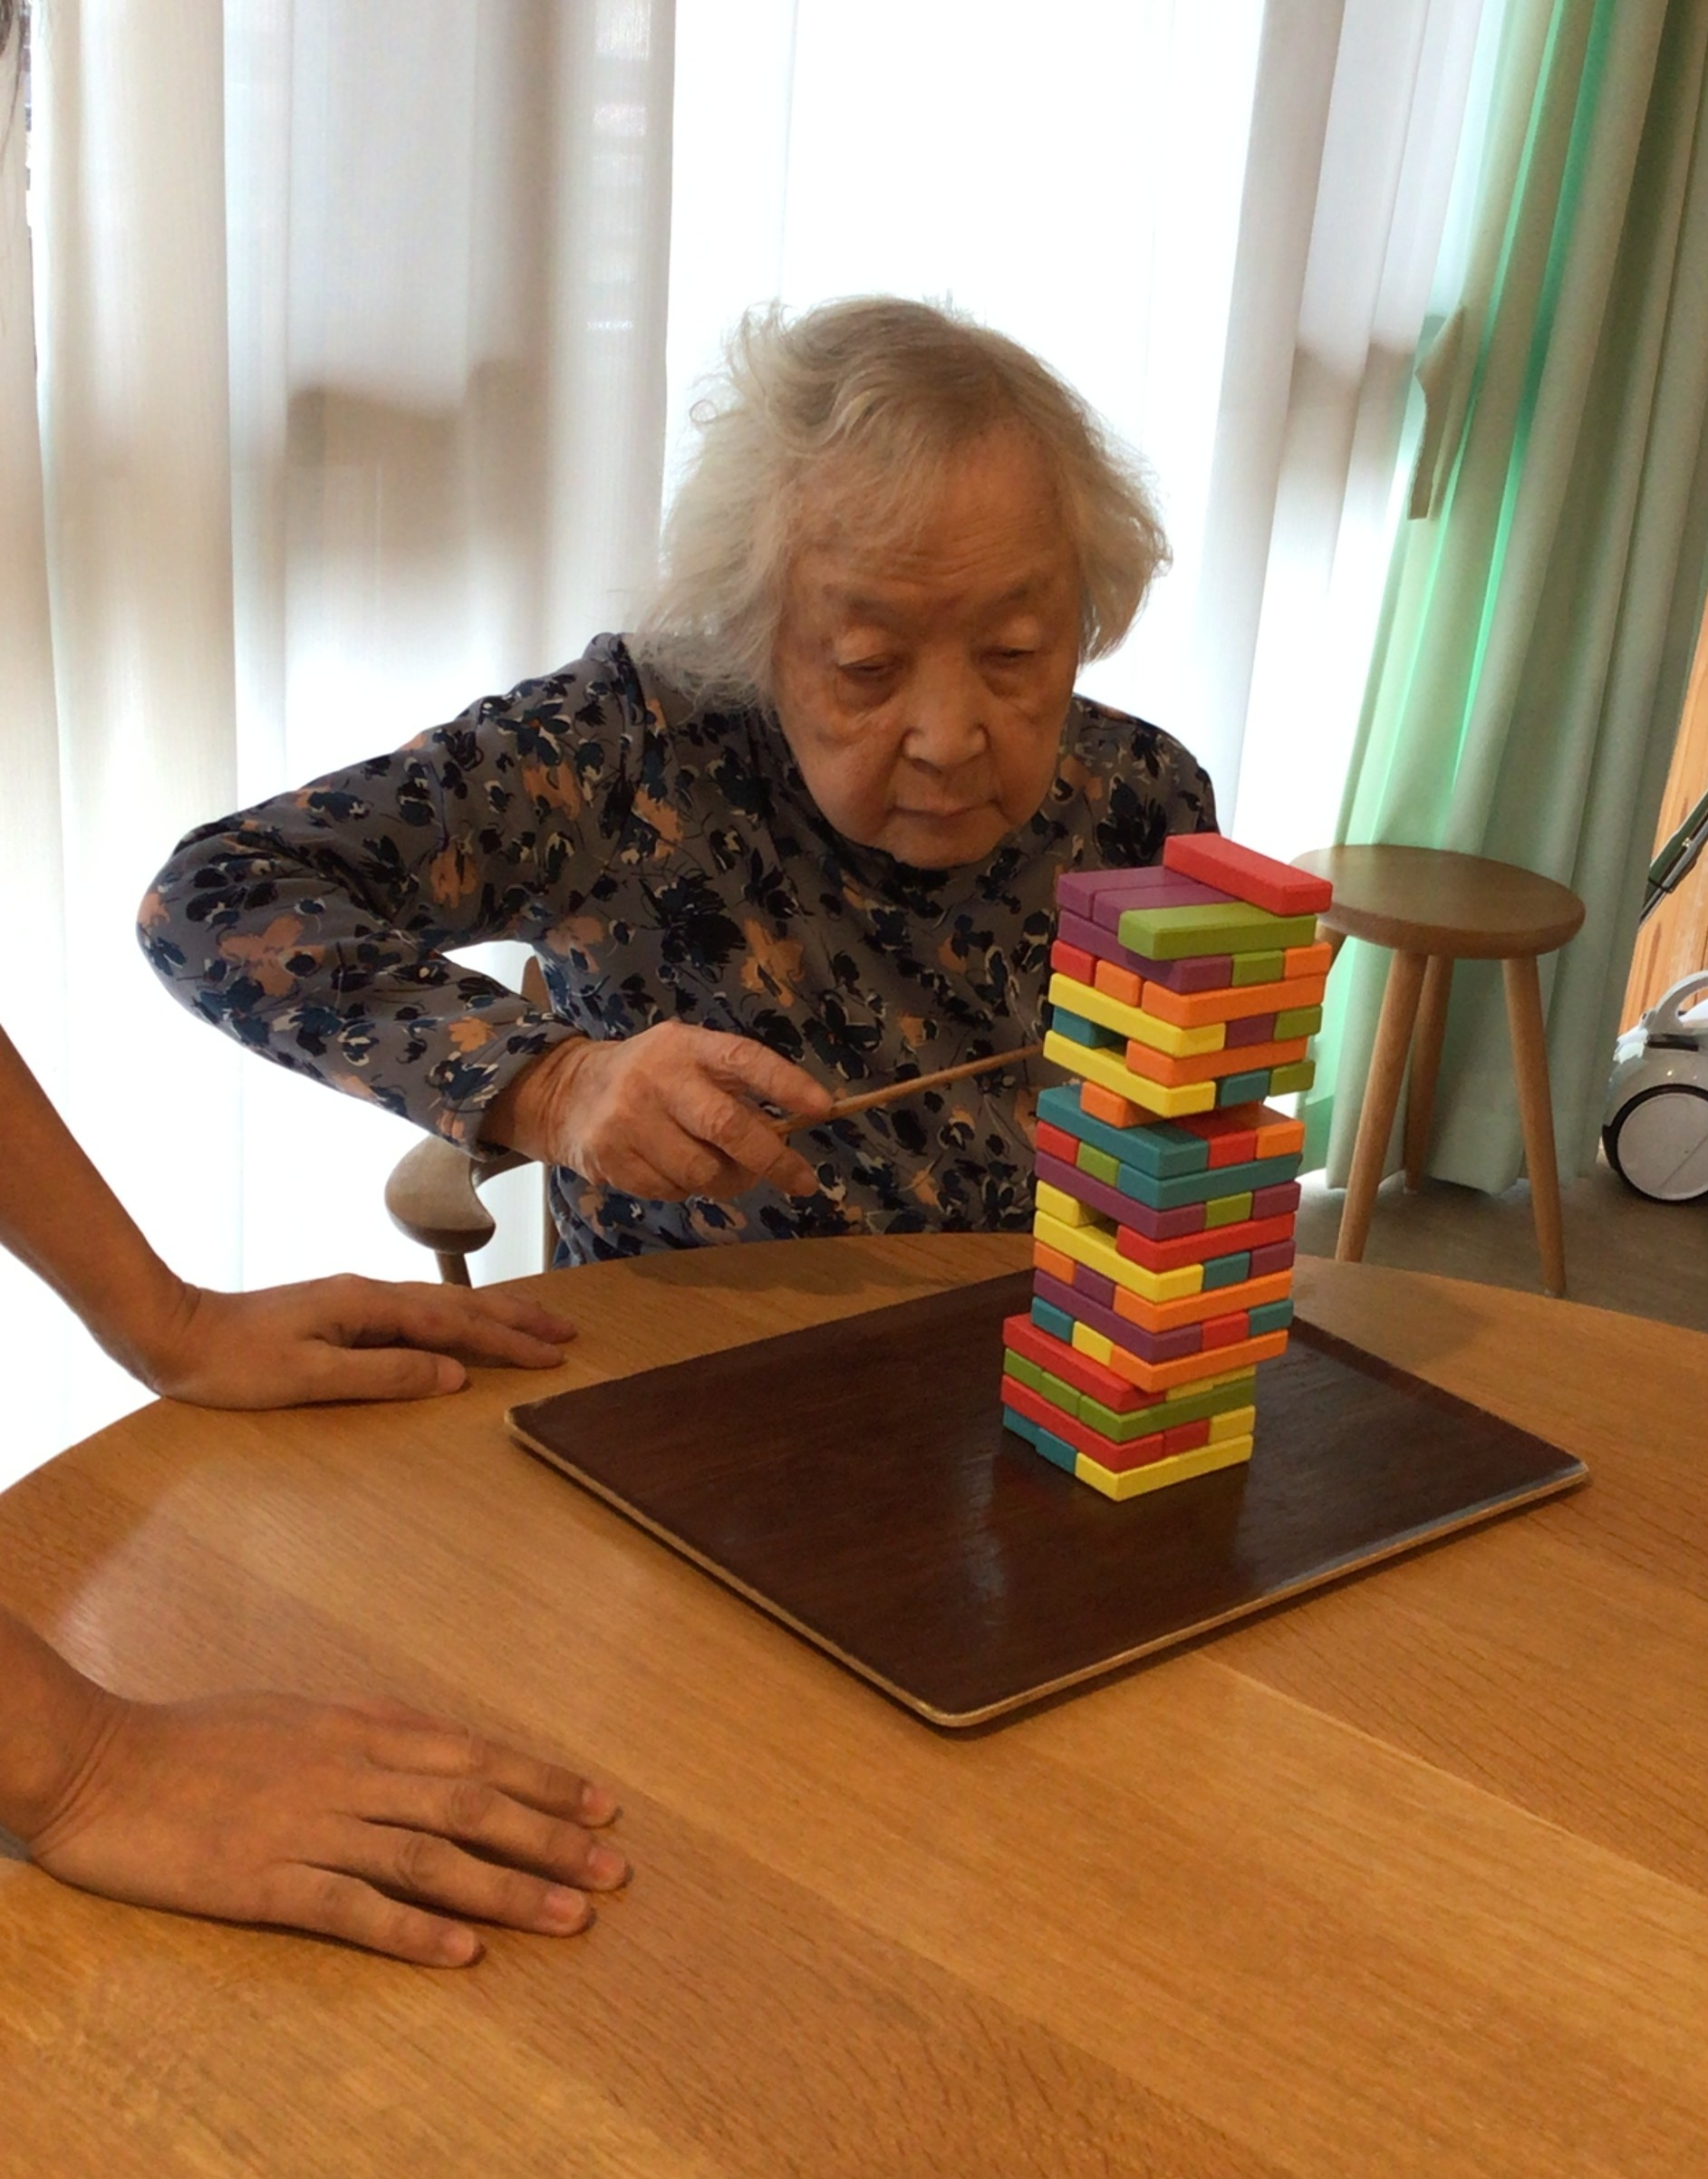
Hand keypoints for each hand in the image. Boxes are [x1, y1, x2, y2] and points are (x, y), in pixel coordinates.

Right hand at [24, 1684, 627, 1964]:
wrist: (103, 1762)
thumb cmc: (200, 1736)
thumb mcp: (299, 1712)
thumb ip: (370, 1727)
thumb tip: (435, 1737)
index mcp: (359, 1730)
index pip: (474, 1756)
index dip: (544, 1781)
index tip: (603, 1807)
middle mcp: (349, 1774)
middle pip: (471, 1807)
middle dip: (551, 1840)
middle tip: (615, 1871)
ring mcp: (309, 1828)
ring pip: (430, 1858)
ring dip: (507, 1890)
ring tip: (571, 1919)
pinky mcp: (263, 1881)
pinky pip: (352, 1908)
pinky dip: (414, 1930)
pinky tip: (463, 1953)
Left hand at [131, 1276, 577, 1406]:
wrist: (174, 1334)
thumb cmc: (234, 1365)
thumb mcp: (309, 1377)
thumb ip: (385, 1374)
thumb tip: (455, 1375)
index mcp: (368, 1306)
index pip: (456, 1323)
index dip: (508, 1341)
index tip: (554, 1357)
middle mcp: (369, 1294)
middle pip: (460, 1304)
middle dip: (516, 1319)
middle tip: (566, 1333)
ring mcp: (355, 1301)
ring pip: (442, 1304)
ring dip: (492, 1316)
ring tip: (532, 1325)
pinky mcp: (341, 1314)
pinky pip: (419, 1312)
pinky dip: (458, 1318)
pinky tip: (462, 1327)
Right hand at [489, 1023, 833, 1200]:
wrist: (566, 1093)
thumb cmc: (651, 1077)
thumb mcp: (688, 1060)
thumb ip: (733, 1086)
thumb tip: (791, 1130)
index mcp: (685, 1045)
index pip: (743, 1059)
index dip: (786, 1084)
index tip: (823, 1108)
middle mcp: (657, 1077)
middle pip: (726, 1126)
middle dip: (772, 1159)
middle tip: (802, 1181)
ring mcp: (629, 1120)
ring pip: (702, 1172)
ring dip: (729, 1182)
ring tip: (727, 1172)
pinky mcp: (611, 1159)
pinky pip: (672, 1192)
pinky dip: (687, 1190)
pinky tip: (677, 1170)